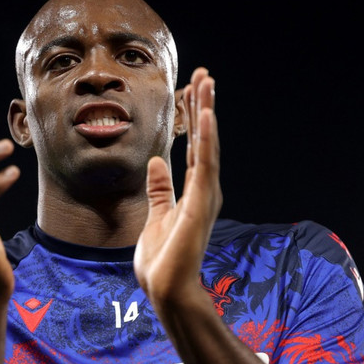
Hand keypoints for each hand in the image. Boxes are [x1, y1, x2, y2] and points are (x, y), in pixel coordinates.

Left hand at [134, 67, 220, 308]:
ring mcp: (205, 196)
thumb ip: (159, 189)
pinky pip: (204, 165)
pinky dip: (206, 139)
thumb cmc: (162, 260)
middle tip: (204, 75)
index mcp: (193, 192)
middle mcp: (203, 190)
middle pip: (203, 140)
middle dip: (202, 106)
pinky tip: (206, 115)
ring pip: (207, 145)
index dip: (192, 119)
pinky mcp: (201, 203)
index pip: (194, 148)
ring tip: (207, 83)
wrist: (165, 289)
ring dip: (206, 113)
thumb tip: (156, 162)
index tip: (191, 92)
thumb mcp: (156, 215)